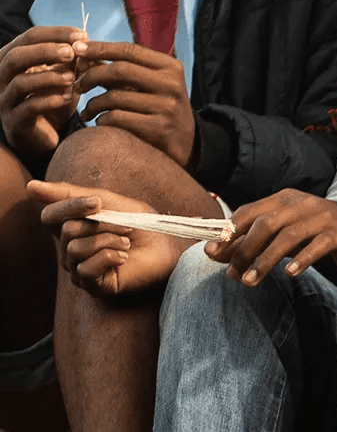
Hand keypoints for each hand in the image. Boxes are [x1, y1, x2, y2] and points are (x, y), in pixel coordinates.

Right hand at [0, 26, 84, 156]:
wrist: (46, 133)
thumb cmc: (54, 97)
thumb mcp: (67, 74)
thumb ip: (75, 60)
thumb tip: (87, 42)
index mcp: (13, 60)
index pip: (28, 37)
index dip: (55, 33)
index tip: (82, 34)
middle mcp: (2, 78)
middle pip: (15, 57)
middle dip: (45, 51)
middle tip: (72, 52)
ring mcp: (5, 101)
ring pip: (19, 83)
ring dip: (49, 77)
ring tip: (71, 78)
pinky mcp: (14, 122)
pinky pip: (27, 108)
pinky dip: (49, 100)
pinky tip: (67, 98)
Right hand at [28, 180, 179, 296]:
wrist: (169, 246)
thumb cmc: (141, 223)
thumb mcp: (108, 201)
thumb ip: (71, 194)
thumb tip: (30, 187)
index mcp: (71, 229)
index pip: (50, 216)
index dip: (70, 206)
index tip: (97, 202)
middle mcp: (69, 251)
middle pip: (67, 230)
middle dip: (102, 223)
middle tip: (127, 225)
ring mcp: (78, 270)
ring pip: (77, 249)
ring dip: (110, 239)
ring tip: (128, 242)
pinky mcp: (92, 285)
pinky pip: (86, 269)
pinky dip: (109, 256)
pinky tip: (124, 257)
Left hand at [74, 40, 195, 168]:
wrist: (185, 143)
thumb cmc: (159, 108)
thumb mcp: (151, 85)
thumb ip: (124, 72)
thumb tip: (85, 56)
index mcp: (170, 67)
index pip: (130, 51)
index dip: (101, 48)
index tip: (78, 49)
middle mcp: (171, 84)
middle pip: (120, 70)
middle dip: (91, 76)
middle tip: (77, 86)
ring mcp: (166, 106)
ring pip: (114, 97)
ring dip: (92, 104)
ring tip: (87, 111)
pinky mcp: (158, 128)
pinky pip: (116, 118)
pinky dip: (101, 120)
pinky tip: (100, 123)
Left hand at [204, 190, 336, 284]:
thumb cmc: (317, 233)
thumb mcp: (284, 234)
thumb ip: (254, 241)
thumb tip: (214, 253)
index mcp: (285, 200)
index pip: (250, 212)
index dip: (229, 232)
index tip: (212, 253)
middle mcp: (303, 204)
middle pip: (266, 224)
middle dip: (244, 250)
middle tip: (232, 276)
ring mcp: (323, 217)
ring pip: (288, 236)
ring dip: (265, 260)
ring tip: (250, 282)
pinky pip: (318, 246)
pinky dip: (301, 259)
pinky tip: (289, 273)